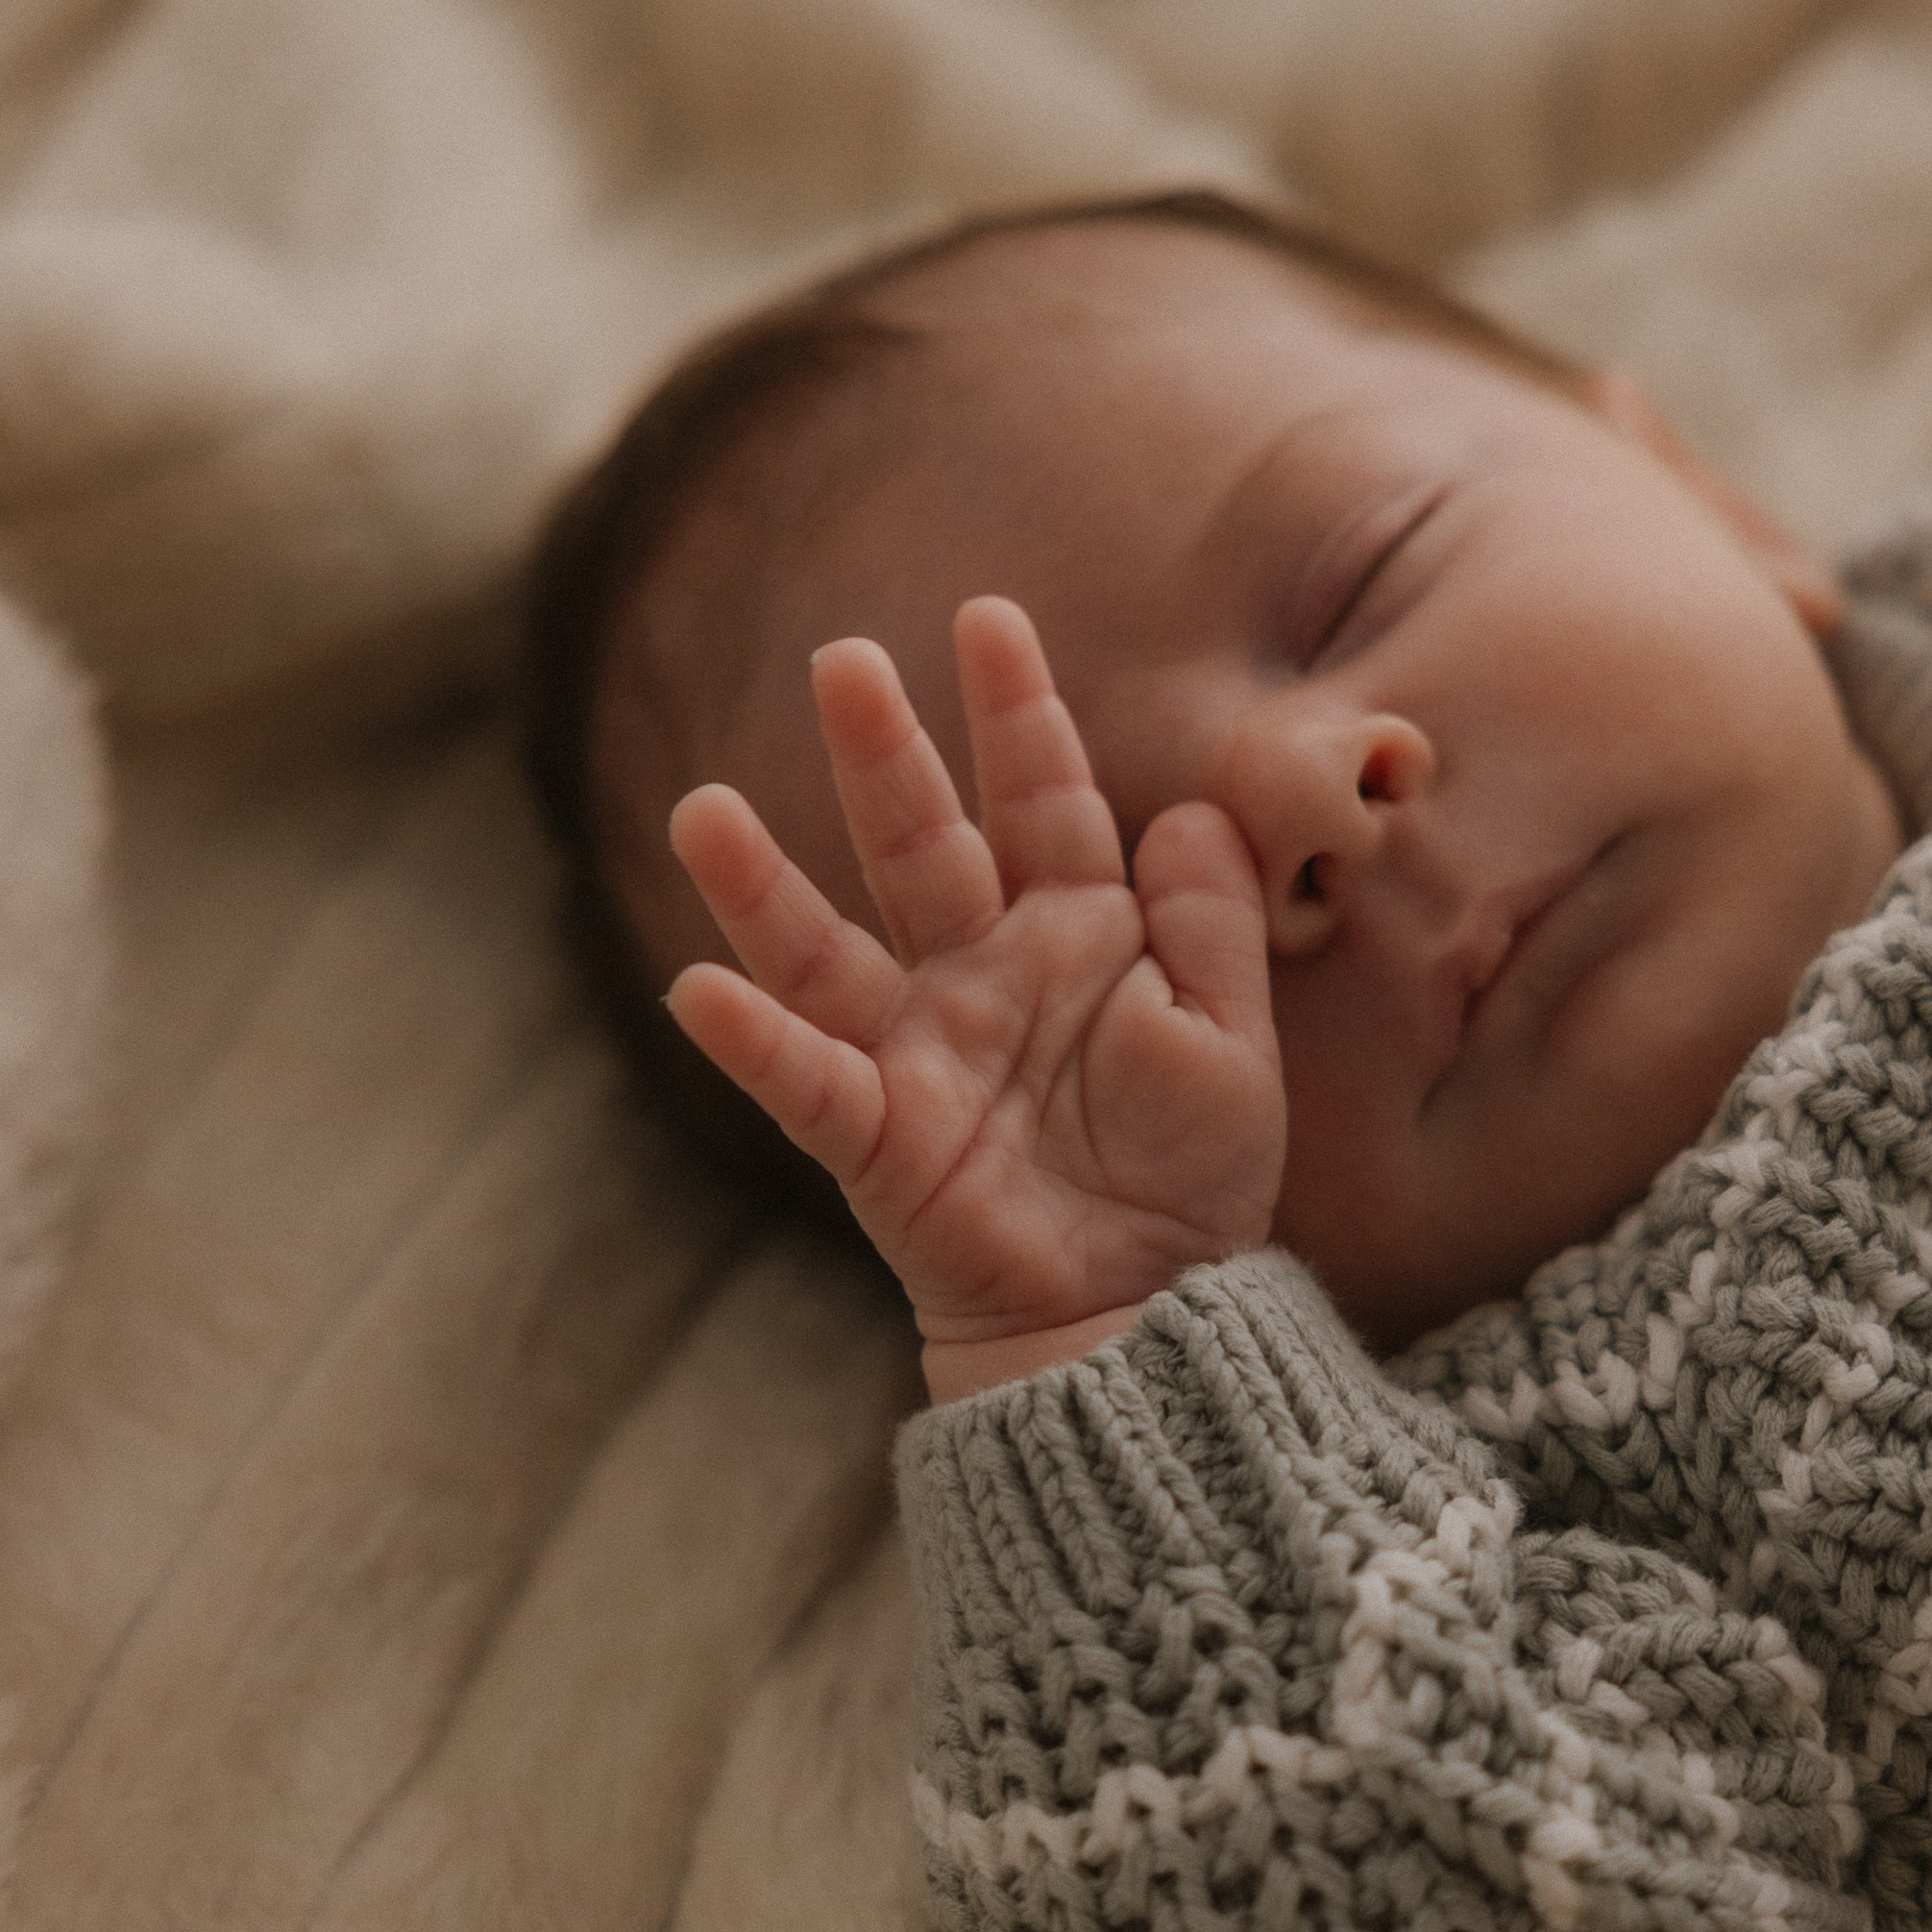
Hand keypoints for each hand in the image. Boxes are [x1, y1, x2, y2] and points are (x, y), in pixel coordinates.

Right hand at [665, 596, 1286, 1396]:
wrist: (1153, 1312)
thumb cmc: (1191, 1180)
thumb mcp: (1232, 1041)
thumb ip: (1212, 927)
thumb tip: (1189, 812)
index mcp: (1075, 937)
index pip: (1043, 801)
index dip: (1017, 714)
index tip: (985, 619)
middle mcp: (981, 974)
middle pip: (920, 845)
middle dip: (883, 755)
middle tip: (841, 660)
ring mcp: (920, 1051)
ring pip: (828, 949)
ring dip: (763, 884)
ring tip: (701, 810)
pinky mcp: (881, 1140)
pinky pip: (807, 1080)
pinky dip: (754, 1039)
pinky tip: (700, 989)